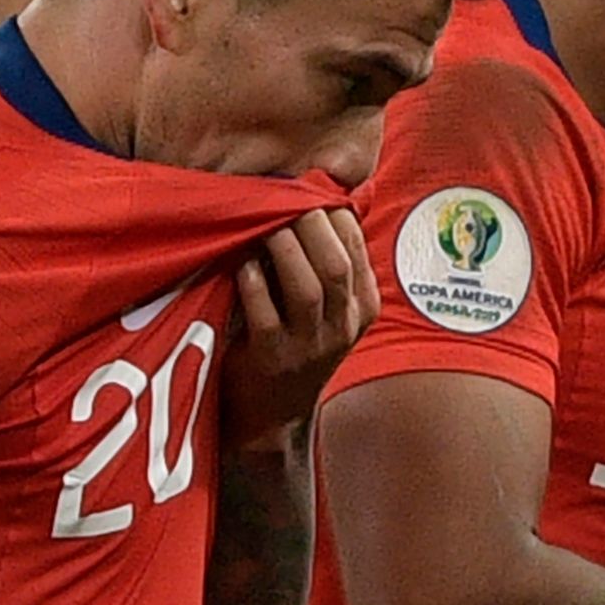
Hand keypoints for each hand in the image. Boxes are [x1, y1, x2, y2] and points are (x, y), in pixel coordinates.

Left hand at [222, 210, 376, 448]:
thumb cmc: (293, 342)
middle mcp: (343, 327)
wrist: (272, 413)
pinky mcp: (274, 360)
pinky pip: (266, 314)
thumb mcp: (326, 307)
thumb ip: (325, 262)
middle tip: (281, 200)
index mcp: (362, 306)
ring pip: (308, 287)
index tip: (306, 191)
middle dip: (308, 224)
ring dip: (282, 247)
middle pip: (335, 264)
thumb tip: (314, 195)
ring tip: (262, 225)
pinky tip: (242, 264)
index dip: (331, 214)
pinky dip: (253, 282)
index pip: (356, 248)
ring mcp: (310, 347)